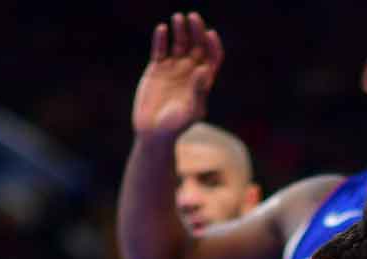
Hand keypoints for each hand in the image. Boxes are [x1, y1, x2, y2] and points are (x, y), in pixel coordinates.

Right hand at [133, 11, 223, 138]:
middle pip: (197, 46)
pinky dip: (160, 39)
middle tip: (193, 17)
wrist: (153, 133)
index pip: (213, 57)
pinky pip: (160, 49)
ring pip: (179, 43)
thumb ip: (198, 91)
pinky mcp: (156, 68)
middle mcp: (191, 71)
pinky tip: (162, 29)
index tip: (210, 34)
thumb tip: (204, 69)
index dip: (213, 45)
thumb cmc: (176, 126)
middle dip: (197, 31)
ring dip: (180, 30)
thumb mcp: (190, 111)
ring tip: (178, 18)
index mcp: (204, 81)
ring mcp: (174, 68)